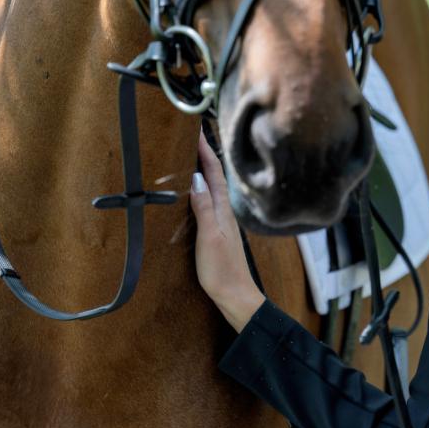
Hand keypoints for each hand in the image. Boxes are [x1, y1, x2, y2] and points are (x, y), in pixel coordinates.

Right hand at [190, 130, 265, 331]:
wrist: (236, 296)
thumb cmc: (222, 270)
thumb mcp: (209, 237)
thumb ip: (204, 208)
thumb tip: (195, 179)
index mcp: (222, 209)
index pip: (212, 173)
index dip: (205, 151)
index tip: (196, 131)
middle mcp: (224, 212)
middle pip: (214, 177)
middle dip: (204, 155)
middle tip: (193, 136)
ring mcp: (222, 222)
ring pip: (212, 188)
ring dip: (203, 170)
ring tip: (192, 155)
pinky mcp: (217, 232)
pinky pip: (209, 202)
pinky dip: (201, 190)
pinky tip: (196, 193)